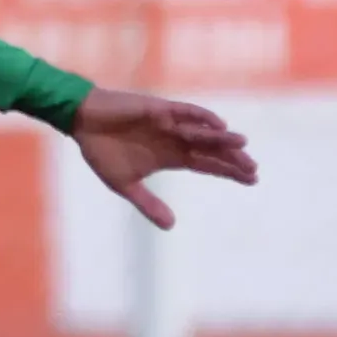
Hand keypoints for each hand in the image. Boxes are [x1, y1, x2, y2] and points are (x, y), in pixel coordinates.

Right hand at [72, 89, 256, 226]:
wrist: (82, 123)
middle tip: (254, 171)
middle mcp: (176, 140)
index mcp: (171, 158)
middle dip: (232, 160)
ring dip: (223, 140)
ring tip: (244, 146)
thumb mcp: (125, 185)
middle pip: (212, 151)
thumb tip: (171, 226)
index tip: (252, 180)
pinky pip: (185, 112)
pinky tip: (219, 125)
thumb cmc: (102, 151)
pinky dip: (202, 117)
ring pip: (203, 133)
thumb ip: (148, 204)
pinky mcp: (159, 109)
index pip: (207, 165)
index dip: (229, 172)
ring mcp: (170, 124)